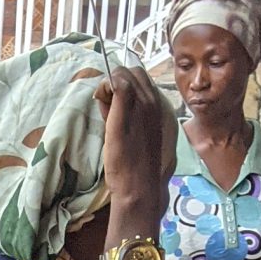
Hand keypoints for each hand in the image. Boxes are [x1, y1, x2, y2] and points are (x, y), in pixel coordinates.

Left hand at [95, 66, 172, 241]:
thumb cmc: (139, 167)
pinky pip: (118, 84)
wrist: (140, 188)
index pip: (142, 79)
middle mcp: (155, 102)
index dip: (126, 86)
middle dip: (118, 80)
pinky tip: (100, 102)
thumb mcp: (142, 136)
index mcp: (161, 107)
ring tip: (105, 109)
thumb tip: (112, 98)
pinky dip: (105, 87)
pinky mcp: (126, 114)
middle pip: (133, 71)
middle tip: (108, 104)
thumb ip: (130, 115)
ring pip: (124, 73)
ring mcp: (142, 106)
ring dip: (110, 85)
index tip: (116, 104)